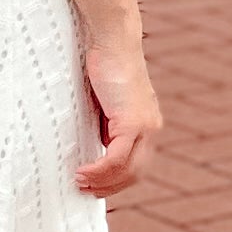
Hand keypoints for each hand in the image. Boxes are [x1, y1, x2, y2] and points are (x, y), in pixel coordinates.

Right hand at [78, 33, 159, 198]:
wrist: (113, 40)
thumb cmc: (104, 64)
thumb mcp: (105, 101)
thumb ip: (105, 123)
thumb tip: (91, 143)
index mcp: (147, 124)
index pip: (137, 164)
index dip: (116, 180)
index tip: (95, 185)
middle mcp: (151, 128)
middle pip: (135, 173)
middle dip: (109, 187)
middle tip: (85, 191)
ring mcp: (145, 126)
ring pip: (127, 170)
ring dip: (102, 182)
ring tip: (80, 183)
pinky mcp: (133, 121)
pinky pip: (117, 158)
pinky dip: (100, 170)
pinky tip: (83, 172)